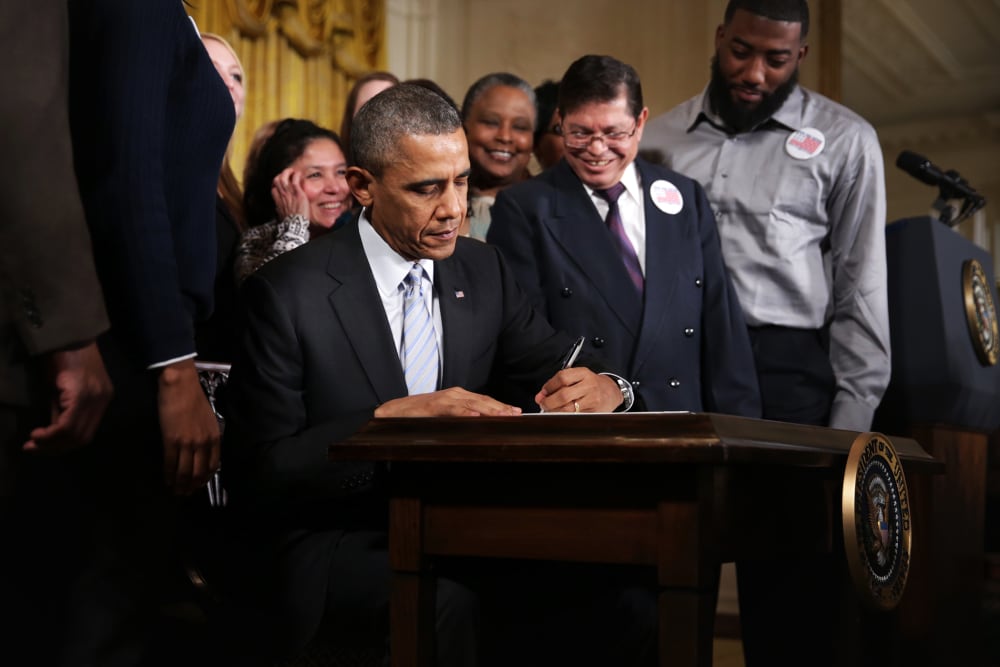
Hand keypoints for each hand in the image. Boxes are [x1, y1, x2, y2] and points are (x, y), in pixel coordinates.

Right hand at [24, 341, 112, 452]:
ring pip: (75, 434)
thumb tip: (52, 435)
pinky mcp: (82, 393)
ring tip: (33, 442)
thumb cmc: (63, 356)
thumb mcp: (63, 388)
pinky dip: (51, 433)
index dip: (64, 446)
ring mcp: (95, 397)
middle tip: (34, 448)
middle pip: (82, 438)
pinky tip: (37, 433)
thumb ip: (62, 410)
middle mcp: (103, 400)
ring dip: (51, 443)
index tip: (41, 447)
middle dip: (56, 448)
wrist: (66, 333)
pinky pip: (68, 423)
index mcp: (103, 399)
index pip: (86, 433)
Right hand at [157, 358, 220, 494]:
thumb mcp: (208, 419)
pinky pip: (170, 464)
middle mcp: (203, 443)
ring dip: (180, 484)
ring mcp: (188, 443)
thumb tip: (202, 452)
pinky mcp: (171, 441)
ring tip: (176, 491)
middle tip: (185, 493)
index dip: (205, 478)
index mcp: (214, 437)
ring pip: (185, 471)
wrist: (180, 385)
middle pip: (199, 472)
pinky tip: (167, 480)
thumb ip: (207, 436)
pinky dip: (169, 475)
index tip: (199, 485)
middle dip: (192, 485)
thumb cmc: (193, 399)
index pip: (212, 465)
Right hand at [271, 167, 310, 220]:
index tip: (281, 184)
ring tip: (292, 171)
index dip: (276, 185)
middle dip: (281, 175)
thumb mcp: (281, 215)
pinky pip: (295, 180)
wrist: (296, 224)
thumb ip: (280, 210)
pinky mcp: (298, 193)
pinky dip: (296, 175)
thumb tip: (278, 209)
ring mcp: (289, 193)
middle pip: (277, 180)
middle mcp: (282, 195)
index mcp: (278, 201)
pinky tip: (298, 173)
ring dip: (288, 172)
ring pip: (284, 177)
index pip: (274, 189)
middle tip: (287, 174)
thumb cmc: (291, 222)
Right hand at [374, 387, 521, 417]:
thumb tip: (480, 425)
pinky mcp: (434, 406)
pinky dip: (465, 413)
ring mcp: (445, 398)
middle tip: (516, 414)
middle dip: (501, 408)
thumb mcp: (446, 415)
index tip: (516, 412)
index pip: (485, 400)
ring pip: (472, 404)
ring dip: (489, 409)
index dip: (501, 406)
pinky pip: (453, 409)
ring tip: (503, 415)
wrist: (395, 411)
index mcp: (458, 396)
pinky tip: (476, 416)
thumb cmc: (420, 415)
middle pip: (483, 401)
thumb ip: (462, 417)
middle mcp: (454, 394)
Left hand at [535, 368, 621, 412]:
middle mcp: (589, 385)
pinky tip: (561, 414)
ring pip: (568, 409)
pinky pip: (574, 416)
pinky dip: (564, 416)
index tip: (542, 393)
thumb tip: (541, 395)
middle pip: (563, 395)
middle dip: (549, 401)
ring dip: (554, 411)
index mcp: (584, 373)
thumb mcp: (579, 377)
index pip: (562, 377)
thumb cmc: (591, 384)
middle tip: (543, 403)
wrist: (612, 392)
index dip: (549, 386)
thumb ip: (559, 383)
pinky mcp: (594, 412)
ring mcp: (593, 400)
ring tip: (551, 410)